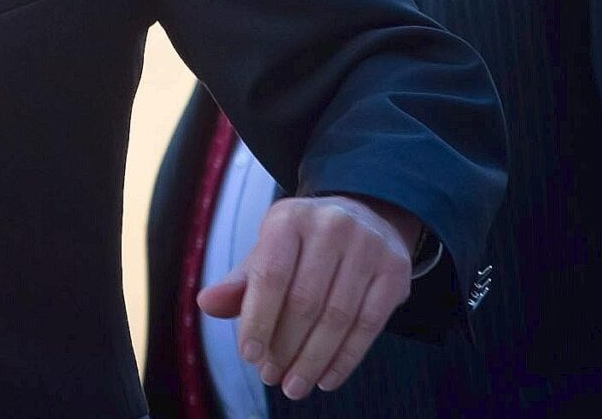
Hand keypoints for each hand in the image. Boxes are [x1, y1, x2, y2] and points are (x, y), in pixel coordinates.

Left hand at [199, 193, 419, 400]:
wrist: (363, 216)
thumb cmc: (303, 243)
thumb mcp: (268, 250)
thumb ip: (241, 281)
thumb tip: (206, 304)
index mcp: (289, 217)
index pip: (271, 275)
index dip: (258, 319)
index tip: (249, 356)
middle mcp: (331, 225)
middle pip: (305, 301)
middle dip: (285, 348)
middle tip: (271, 377)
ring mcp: (368, 246)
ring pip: (338, 318)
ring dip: (313, 360)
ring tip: (294, 386)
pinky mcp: (395, 270)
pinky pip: (369, 325)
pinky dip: (345, 359)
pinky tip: (326, 378)